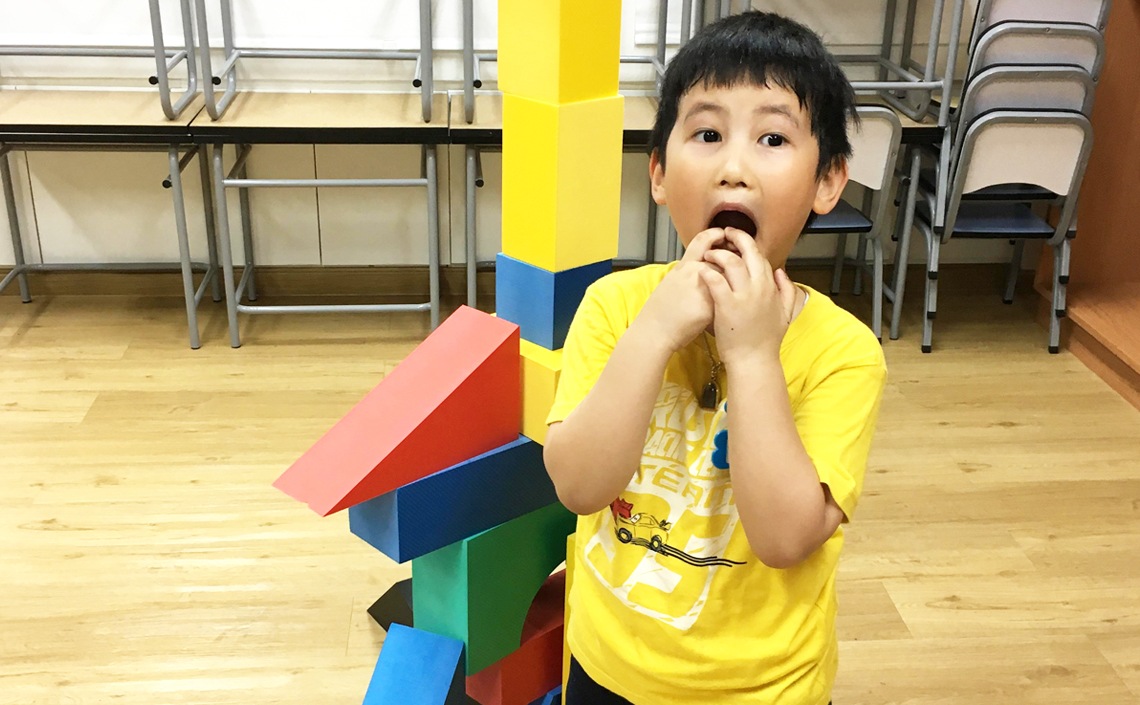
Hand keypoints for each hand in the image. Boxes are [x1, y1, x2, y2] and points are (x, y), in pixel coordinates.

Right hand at [633, 228, 726, 353]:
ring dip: (735, 281)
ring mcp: (704, 288)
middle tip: (740, 262)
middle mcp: (693, 272)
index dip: (715, 234)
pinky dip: (732, 300)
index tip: (725, 234)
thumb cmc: (659, 310)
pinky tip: (733, 305)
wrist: (655, 331)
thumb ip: (688, 272)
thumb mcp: (670, 282)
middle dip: (733, 259)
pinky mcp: (712, 305)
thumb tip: (703, 268)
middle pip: (722, 258)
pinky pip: (729, 297)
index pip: (702, 240)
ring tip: (738, 287)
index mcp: (683, 266)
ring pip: (728, 277)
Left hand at [699, 228, 796, 365]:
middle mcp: (759, 287)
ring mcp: (743, 295)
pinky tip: (701, 270)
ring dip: (719, 253)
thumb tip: (781, 272)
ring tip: (709, 254)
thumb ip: (787, 291)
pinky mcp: (727, 305)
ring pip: (731, 262)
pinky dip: (708, 271)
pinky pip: (715, 280)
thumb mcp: (786, 314)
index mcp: (771, 287)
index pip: (760, 256)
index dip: (748, 245)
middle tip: (724, 233)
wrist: (754, 361)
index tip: (738, 240)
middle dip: (736, 237)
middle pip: (748, 252)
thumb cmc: (767, 340)